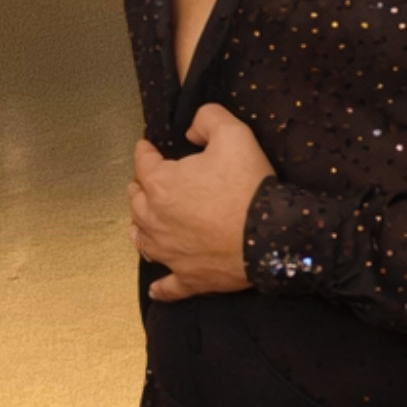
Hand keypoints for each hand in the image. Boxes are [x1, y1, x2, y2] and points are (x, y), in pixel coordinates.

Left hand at [129, 102, 271, 300]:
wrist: (270, 235)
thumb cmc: (248, 185)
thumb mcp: (234, 134)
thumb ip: (208, 118)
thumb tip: (191, 128)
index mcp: (161, 184)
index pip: (143, 161)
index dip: (146, 149)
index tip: (149, 145)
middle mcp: (155, 220)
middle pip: (136, 201)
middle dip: (140, 187)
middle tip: (148, 180)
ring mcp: (169, 252)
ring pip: (143, 240)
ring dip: (141, 228)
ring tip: (143, 223)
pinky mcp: (187, 278)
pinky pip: (167, 286)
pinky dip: (160, 286)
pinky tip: (157, 287)